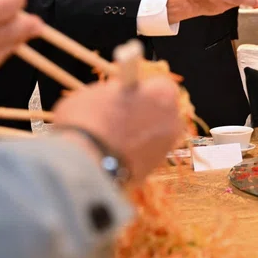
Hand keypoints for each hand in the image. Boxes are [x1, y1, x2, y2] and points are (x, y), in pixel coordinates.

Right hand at [52, 76, 182, 181]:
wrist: (84, 165)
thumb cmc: (89, 119)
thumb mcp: (96, 92)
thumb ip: (115, 93)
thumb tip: (117, 95)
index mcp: (163, 93)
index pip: (159, 85)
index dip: (141, 90)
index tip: (124, 94)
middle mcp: (172, 121)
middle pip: (160, 113)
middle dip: (143, 114)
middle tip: (117, 117)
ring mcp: (165, 150)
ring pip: (152, 137)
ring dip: (137, 137)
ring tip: (109, 140)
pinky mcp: (151, 173)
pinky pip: (141, 157)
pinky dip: (130, 156)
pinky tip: (109, 155)